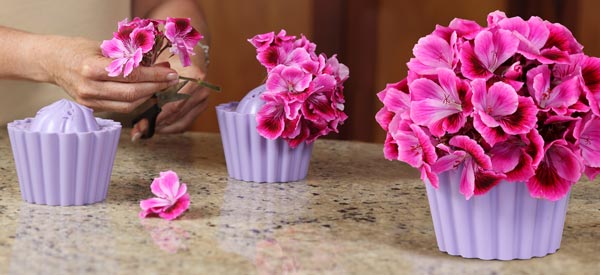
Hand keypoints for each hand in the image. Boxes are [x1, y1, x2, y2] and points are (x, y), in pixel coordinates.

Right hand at [48, 36, 179, 112]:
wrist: (50, 61)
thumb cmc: (76, 49)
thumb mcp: (101, 46)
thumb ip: (125, 57)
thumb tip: (155, 63)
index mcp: (91, 68)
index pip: (131, 75)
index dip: (154, 76)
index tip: (170, 73)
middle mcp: (90, 88)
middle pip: (132, 94)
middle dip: (156, 87)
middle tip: (171, 80)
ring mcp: (89, 101)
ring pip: (128, 105)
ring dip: (148, 96)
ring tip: (160, 85)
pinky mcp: (90, 108)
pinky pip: (119, 108)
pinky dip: (136, 101)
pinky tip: (145, 92)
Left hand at [130, 57, 209, 139]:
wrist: (192, 50)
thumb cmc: (172, 53)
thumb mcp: (157, 63)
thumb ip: (148, 81)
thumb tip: (132, 101)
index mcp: (193, 77)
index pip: (172, 103)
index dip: (154, 116)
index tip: (138, 125)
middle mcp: (201, 89)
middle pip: (176, 114)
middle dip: (155, 124)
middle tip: (138, 130)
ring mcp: (203, 98)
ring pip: (181, 121)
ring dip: (162, 128)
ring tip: (146, 129)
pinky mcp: (202, 104)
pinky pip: (186, 122)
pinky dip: (171, 127)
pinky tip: (159, 126)